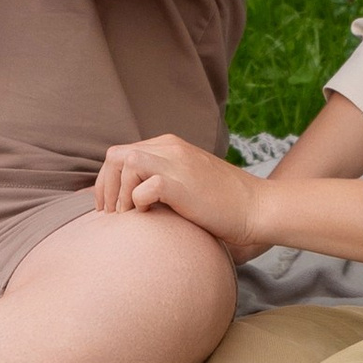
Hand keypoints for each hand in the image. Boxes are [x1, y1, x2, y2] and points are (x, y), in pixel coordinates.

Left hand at [94, 131, 270, 255]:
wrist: (257, 208)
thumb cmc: (222, 204)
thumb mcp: (186, 183)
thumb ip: (160, 181)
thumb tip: (127, 199)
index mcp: (169, 146)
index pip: (120, 154)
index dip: (106, 181)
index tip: (107, 207)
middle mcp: (170, 148)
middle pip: (116, 156)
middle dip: (106, 186)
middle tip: (110, 214)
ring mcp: (177, 163)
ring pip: (125, 163)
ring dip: (119, 193)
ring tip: (128, 216)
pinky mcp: (183, 183)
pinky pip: (144, 185)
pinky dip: (137, 201)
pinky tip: (148, 215)